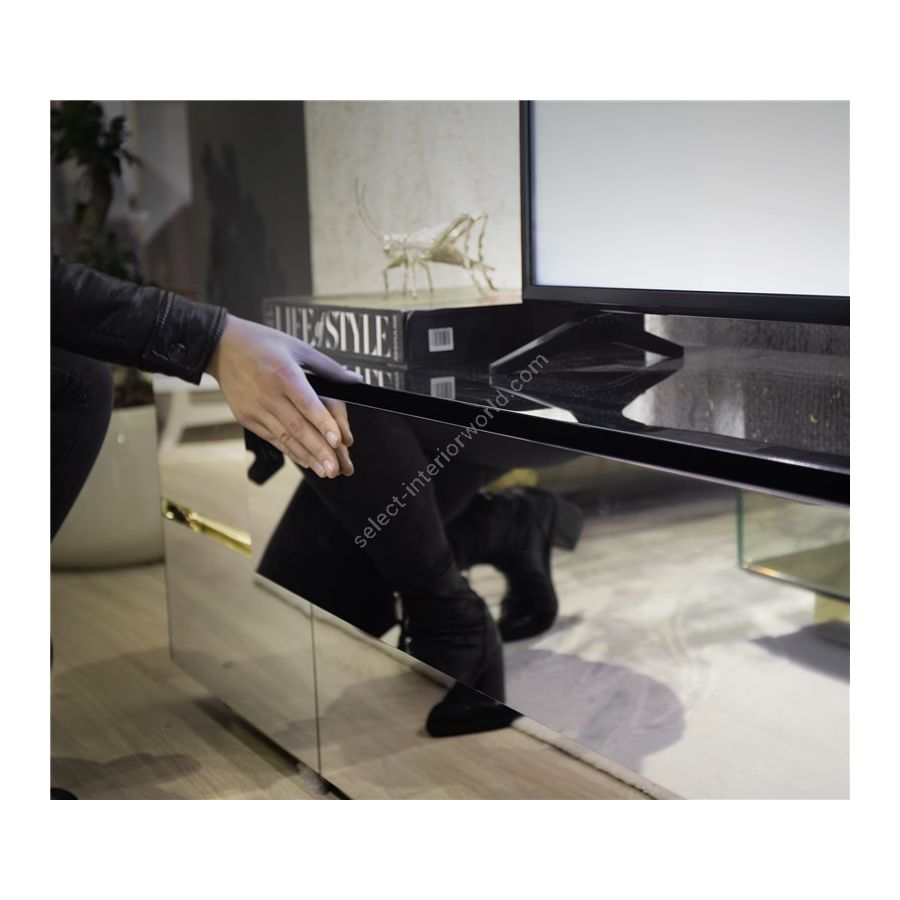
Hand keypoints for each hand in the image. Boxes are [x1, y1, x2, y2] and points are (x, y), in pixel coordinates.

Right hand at [205, 314, 361, 477]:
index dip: (323, 423)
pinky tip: (305, 460)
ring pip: (285, 437)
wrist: (221, 346)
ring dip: (306, 456)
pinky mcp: (246, 418)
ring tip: (325, 471)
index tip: (337, 441)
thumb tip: (354, 380)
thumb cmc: (262, 344)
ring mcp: (255, 408)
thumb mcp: (298, 348)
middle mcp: (268, 394)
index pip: (307, 404)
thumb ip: (328, 368)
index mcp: (284, 374)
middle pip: (298, 427)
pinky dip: (290, 451)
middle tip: (335, 468)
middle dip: (319, 450)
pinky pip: (272, 438)